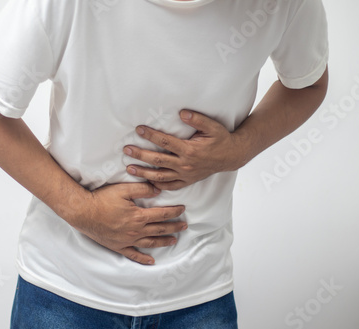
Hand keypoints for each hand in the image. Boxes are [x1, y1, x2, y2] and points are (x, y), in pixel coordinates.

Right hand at [71, 183, 186, 264]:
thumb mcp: (123, 189)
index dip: (174, 212)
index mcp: (138, 216)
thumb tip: (158, 190)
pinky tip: (151, 261)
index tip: (182, 210)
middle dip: (174, 227)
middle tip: (184, 226)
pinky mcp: (118, 246)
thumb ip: (142, 189)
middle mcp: (135, 231)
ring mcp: (127, 240)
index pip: (162, 214)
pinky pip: (133, 255)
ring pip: (150, 243)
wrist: (83, 212)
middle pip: (159, 229)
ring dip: (164, 241)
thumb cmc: (101, 199)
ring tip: (174, 240)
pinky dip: (143, 259)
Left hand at [123, 110, 245, 190]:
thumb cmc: (221, 139)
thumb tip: (182, 113)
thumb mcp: (212, 126)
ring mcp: (185, 175)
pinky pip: (170, 186)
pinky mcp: (188, 181)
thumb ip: (197, 119)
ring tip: (129, 169)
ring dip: (143, 173)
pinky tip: (147, 182)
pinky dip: (158, 186)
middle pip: (158, 160)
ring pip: (160, 176)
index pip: (165, 142)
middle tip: (126, 150)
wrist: (231, 156)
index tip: (138, 129)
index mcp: (189, 150)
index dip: (151, 135)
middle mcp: (185, 164)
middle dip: (140, 155)